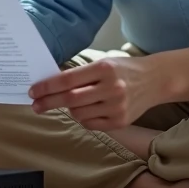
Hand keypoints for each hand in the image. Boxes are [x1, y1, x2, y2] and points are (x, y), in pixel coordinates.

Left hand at [28, 57, 156, 129]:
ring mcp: (117, 106)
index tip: (33, 91)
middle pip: (70, 99)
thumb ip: (80, 74)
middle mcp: (111, 88)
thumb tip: (50, 84)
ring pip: (79, 113)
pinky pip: (90, 124)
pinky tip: (86, 110)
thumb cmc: (123, 69)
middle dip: (48, 102)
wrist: (155, 80)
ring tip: (71, 103)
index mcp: (104, 68)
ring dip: (69, 109)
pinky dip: (82, 118)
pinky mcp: (121, 121)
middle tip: (36, 105)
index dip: (47, 87)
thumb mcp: (103, 63)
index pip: (68, 80)